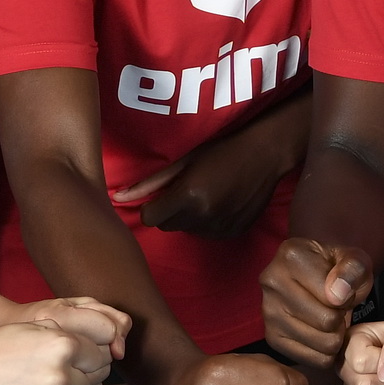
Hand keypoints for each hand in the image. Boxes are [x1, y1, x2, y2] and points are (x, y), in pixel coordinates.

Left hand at [113, 104, 303, 238]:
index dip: (154, 206)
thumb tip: (118, 198)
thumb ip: (150, 183)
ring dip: (191, 217)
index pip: (151, 218)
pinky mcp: (232, 233)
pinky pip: (207, 234)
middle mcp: (203, 216)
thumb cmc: (221, 151)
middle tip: (189, 189)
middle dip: (172, 211)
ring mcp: (220, 228)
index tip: (164, 194)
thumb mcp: (183, 162)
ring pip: (187, 231)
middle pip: (168, 226)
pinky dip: (208, 223)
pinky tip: (222, 203)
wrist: (265, 154)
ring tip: (208, 193)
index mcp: (187, 197)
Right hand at [259, 238, 373, 368]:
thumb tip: (337, 294)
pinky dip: (323, 351)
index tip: (341, 290)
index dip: (346, 298)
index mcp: (291, 255)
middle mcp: (271, 281)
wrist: (320, 277)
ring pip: (320, 343)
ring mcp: (267, 312)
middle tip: (336, 308)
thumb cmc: (339, 269)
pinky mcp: (272, 337)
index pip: (332, 298)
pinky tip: (321, 333)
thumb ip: (352, 269)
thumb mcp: (356, 260)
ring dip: (333, 335)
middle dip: (340, 318)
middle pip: (325, 322)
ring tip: (329, 318)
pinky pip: (311, 359)